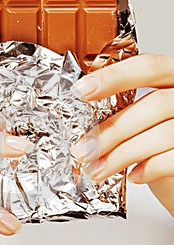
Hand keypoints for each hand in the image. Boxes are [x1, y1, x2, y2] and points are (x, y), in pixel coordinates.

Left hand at [72, 54, 173, 215]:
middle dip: (112, 130)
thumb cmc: (159, 141)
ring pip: (161, 134)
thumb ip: (124, 111)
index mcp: (172, 80)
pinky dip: (148, 169)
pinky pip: (173, 159)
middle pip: (154, 104)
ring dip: (120, 155)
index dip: (114, 77)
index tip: (81, 90)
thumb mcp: (142, 119)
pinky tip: (133, 175)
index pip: (148, 66)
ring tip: (97, 170)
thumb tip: (85, 126)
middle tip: (82, 149)